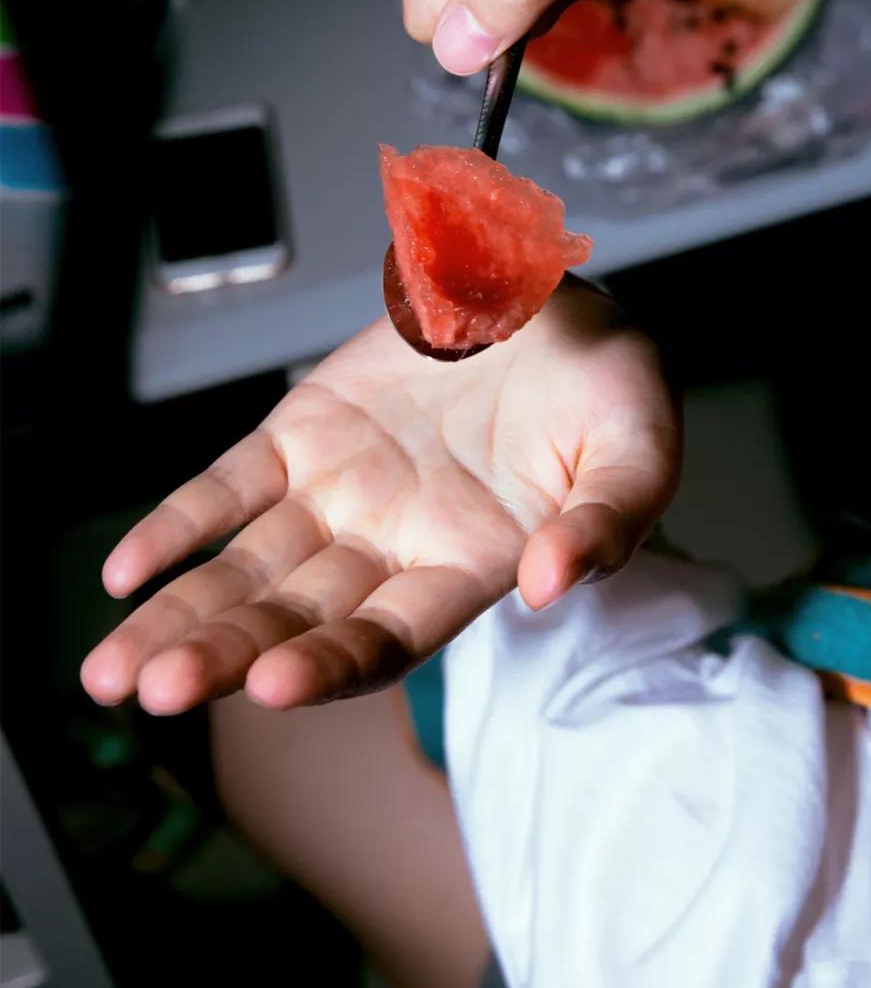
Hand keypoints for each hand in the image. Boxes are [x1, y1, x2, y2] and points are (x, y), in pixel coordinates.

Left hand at [81, 283, 678, 714]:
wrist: (551, 297)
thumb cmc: (606, 381)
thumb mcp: (638, 444)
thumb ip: (609, 517)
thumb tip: (554, 581)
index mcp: (474, 563)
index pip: (392, 636)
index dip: (336, 663)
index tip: (276, 685)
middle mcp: (395, 545)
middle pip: (299, 620)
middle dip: (226, 657)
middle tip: (156, 690)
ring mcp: (342, 491)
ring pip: (249, 569)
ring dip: (183, 615)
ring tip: (115, 670)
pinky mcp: (304, 433)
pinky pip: (228, 486)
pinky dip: (178, 524)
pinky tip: (126, 574)